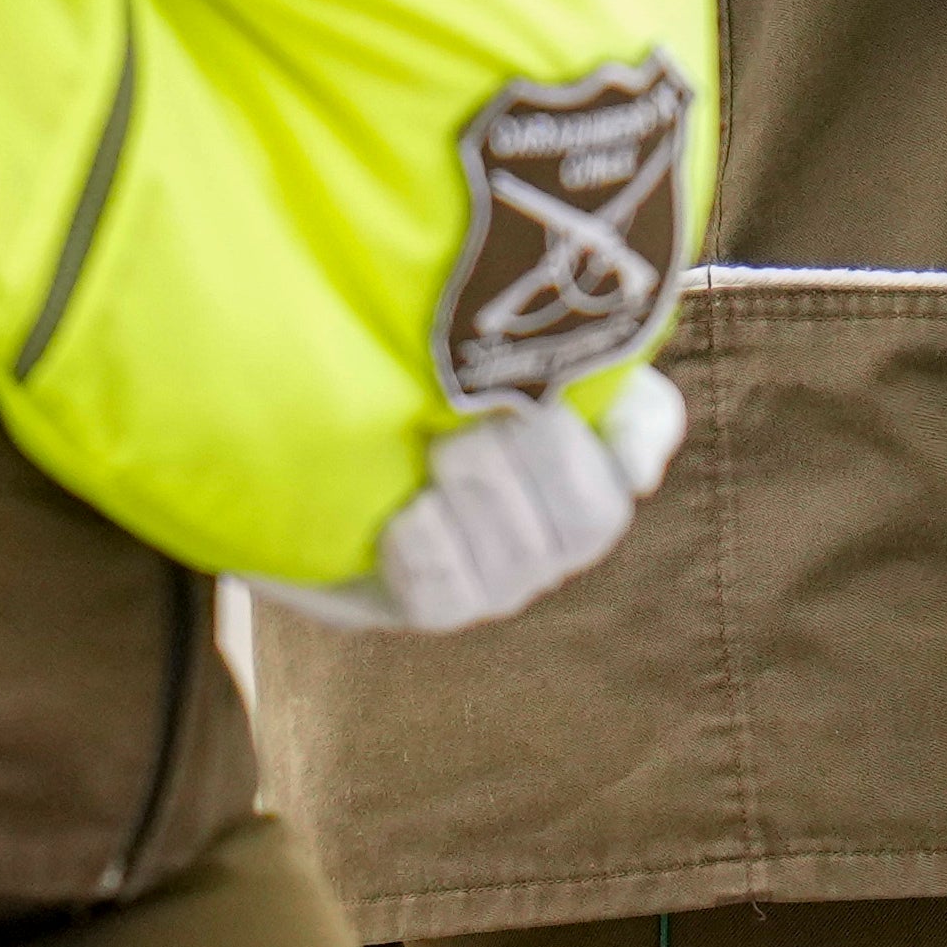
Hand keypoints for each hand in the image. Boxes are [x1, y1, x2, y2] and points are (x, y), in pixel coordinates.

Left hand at [254, 368, 687, 633]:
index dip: (628, 437)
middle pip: (588, 520)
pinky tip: (405, 515)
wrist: (306, 408)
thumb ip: (582, 368)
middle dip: (535, 461)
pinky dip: (430, 550)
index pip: (637, 452)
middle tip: (474, 415)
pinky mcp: (425, 605)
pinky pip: (447, 602)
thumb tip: (641, 473)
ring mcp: (497, 579)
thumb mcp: (493, 340)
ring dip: (479, 499)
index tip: (558, 397)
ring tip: (436, 450)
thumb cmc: (412, 368)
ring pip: (520, 565)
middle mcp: (554, 531)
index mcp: (585, 450)